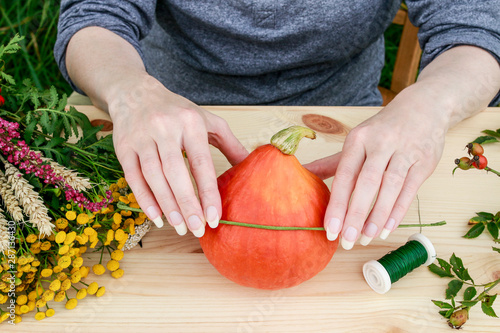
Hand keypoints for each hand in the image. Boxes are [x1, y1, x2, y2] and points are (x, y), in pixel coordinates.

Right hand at [108, 74, 248, 236]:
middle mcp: (164, 128)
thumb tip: (250, 165)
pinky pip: (133, 177)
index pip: (200, 162)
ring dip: (167, 205)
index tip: (214, 217)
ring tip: (180, 227)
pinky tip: (157, 217)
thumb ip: (230, 143)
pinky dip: (144, 199)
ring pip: (153, 177)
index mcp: (189, 122)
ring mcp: (141, 137)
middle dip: (187, 205)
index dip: (207, 192)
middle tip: (197, 229)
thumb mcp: (207, 120)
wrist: (135, 93)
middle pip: (175, 173)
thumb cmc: (177, 111)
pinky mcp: (123, 147)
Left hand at [305, 84, 448, 248]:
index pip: (345, 175)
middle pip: (367, 183)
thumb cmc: (381, 131)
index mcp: (358, 140)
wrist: (423, 107)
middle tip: (347, 241)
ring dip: (377, 217)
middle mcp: (381, 144)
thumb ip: (330, 163)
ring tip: (366, 238)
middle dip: (355, 214)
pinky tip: (387, 228)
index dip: (337, 203)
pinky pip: (409, 190)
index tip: (330, 228)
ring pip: (390, 188)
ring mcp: (405, 152)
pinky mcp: (424, 162)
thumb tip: (301, 173)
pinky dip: (398, 211)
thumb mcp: (355, 141)